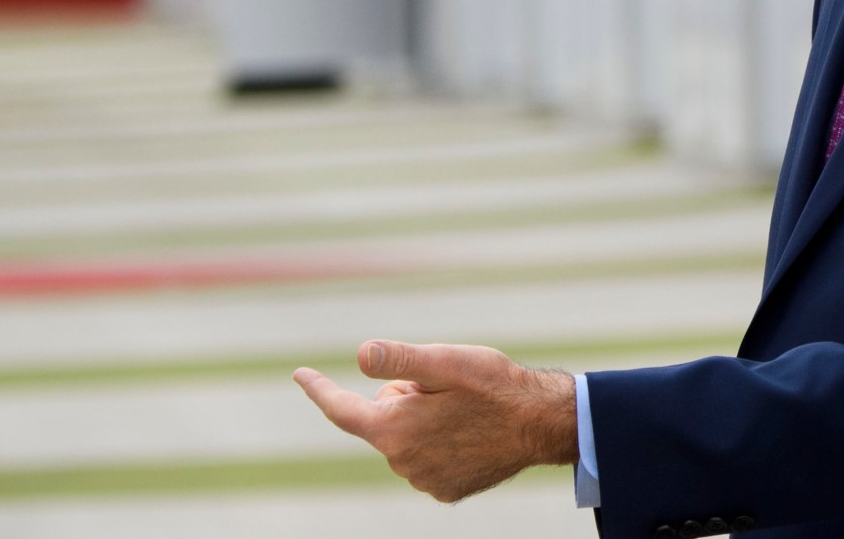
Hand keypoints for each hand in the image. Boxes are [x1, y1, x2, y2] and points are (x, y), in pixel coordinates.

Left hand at [294, 341, 576, 501]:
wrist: (544, 423)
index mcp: (394, 428)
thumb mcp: (447, 362)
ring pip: (406, 440)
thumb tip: (360, 354)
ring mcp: (423, 480)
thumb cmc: (497, 386)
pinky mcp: (445, 490)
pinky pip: (427, 461)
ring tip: (465, 411)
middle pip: (383, 420)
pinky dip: (440, 445)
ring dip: (423, 423)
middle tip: (445, 388)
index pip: (341, 409)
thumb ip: (399, 359)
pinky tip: (471, 434)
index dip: (319, 389)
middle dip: (402, 399)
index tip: (300, 374)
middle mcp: (401, 462)